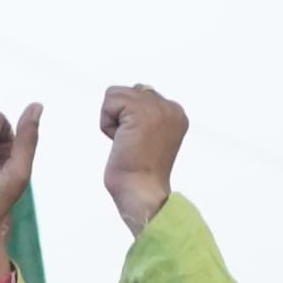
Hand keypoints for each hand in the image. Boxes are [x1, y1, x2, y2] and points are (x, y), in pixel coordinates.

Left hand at [97, 84, 189, 231]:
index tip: (139, 145)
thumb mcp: (147, 138)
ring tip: (127, 143)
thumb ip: (145, 114)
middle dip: (120, 119)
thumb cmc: (139, 175)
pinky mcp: (141, 111)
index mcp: (176, 114)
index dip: (128, 121)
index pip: (140, 96)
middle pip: (127, 92)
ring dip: (113, 122)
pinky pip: (109, 102)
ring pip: (116, 95)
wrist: (142, 192)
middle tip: (132, 145)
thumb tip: (136, 90)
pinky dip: (107, 124)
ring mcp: (158, 108)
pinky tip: (121, 141)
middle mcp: (172, 107)